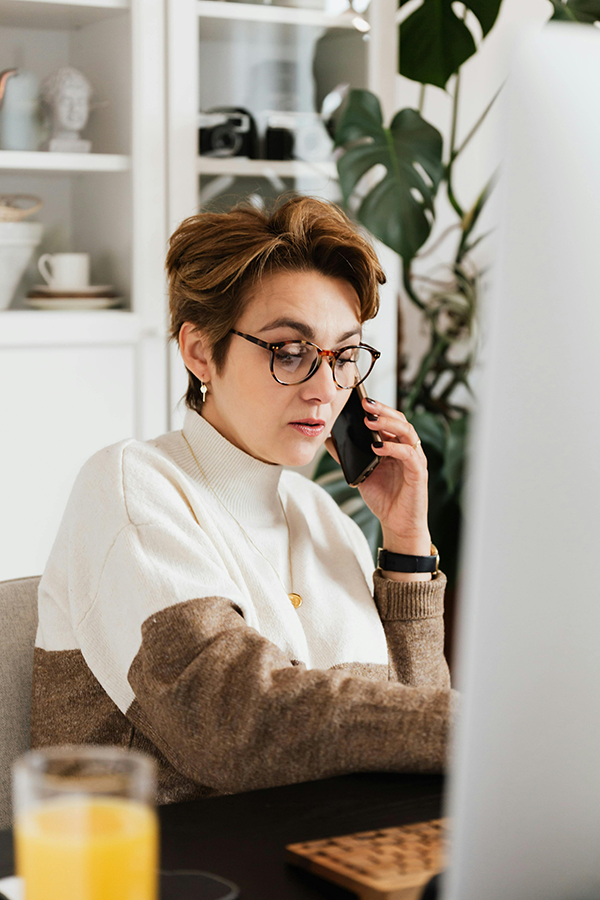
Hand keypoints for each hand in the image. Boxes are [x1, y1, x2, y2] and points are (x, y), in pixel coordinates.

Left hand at [349, 397, 430, 555]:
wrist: (397, 524)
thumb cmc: (383, 498)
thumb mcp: (361, 472)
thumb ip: (347, 456)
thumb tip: (329, 439)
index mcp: (395, 445)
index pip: (389, 419)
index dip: (377, 408)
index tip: (359, 399)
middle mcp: (408, 448)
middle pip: (400, 420)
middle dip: (382, 410)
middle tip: (364, 404)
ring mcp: (415, 459)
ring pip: (407, 432)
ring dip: (388, 424)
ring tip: (370, 421)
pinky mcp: (419, 473)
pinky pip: (409, 455)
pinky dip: (394, 448)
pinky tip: (378, 447)